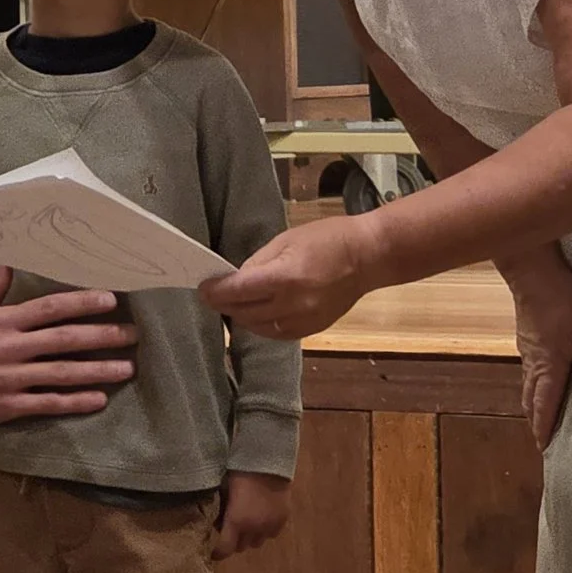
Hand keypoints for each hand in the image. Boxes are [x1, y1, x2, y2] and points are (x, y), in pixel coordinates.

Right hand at [0, 266, 137, 432]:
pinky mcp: (7, 406)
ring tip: (126, 367)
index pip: (49, 309)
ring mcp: (10, 379)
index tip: (110, 299)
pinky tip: (99, 399)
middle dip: (101, 336)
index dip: (81, 303)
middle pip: (64, 340)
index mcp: (2, 322)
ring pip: (61, 373)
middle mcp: (10, 349)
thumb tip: (8, 263)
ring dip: (97, 370)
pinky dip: (74, 402)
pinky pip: (47, 403)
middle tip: (132, 334)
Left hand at [198, 215, 382, 339]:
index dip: (216, 292)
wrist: (368, 257)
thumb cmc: (327, 239)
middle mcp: (293, 304)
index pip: (238, 291)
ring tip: (232, 304)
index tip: (203, 288)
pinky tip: (256, 314)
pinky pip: (276, 334)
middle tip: (213, 294)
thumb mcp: (286, 240)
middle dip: (224, 304)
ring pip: (257, 327)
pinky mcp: (312, 329)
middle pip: (244, 312)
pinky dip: (261, 325)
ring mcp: (304, 321)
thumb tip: (235, 279)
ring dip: (241, 316)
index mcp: (285, 277)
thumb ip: (258, 262)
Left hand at [211, 471, 289, 558]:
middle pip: (241, 547)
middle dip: (234, 541)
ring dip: (250, 536)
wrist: (268, 460)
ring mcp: (270, 525)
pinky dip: (265, 530)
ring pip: (257, 542)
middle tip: (230, 530)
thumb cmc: (240, 472)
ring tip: (247, 523)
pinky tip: (262, 517)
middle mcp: (253, 528)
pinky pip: (271, 534)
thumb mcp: (224, 491)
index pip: (225, 549)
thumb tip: (218, 523)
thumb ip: (222, 511)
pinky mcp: (283, 520)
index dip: (218, 553)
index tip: (214, 552)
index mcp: (236, 521)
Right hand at [497, 243, 571, 450]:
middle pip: (530, 400)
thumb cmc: (558, 295)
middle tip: (544, 441)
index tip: (543, 449)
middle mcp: (533, 362)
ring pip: (528, 386)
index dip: (544, 427)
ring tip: (544, 419)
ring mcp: (527, 350)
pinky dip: (536, 387)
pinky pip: (530, 372)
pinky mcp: (527, 339)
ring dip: (535, 405)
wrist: (531, 268)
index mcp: (548, 363)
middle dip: (536, 422)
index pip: (544, 403)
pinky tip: (546, 383)